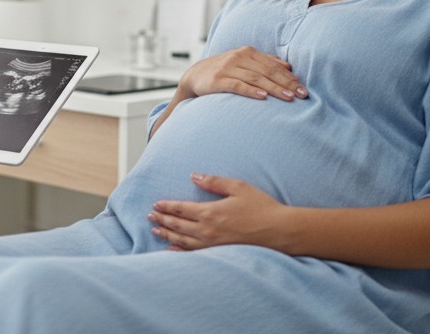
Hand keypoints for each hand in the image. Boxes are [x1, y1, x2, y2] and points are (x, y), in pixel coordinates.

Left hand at [148, 174, 286, 250]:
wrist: (279, 231)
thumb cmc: (261, 207)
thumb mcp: (238, 187)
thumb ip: (213, 181)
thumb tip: (193, 176)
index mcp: (210, 212)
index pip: (181, 209)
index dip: (166, 206)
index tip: (155, 205)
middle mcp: (207, 230)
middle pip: (178, 225)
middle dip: (162, 219)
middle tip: (150, 216)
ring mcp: (212, 245)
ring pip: (182, 240)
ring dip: (167, 234)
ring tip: (155, 230)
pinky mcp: (219, 253)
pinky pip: (194, 254)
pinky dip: (179, 251)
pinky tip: (171, 250)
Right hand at [178, 47, 306, 102]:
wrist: (195, 76)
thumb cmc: (224, 71)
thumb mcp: (243, 63)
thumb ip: (264, 62)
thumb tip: (288, 66)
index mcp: (247, 52)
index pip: (273, 65)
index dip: (289, 77)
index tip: (303, 89)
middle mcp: (238, 57)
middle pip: (267, 71)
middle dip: (286, 84)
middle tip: (301, 95)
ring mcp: (227, 68)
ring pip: (255, 78)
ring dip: (274, 88)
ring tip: (288, 97)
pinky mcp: (217, 80)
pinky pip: (237, 85)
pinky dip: (251, 91)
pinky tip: (263, 97)